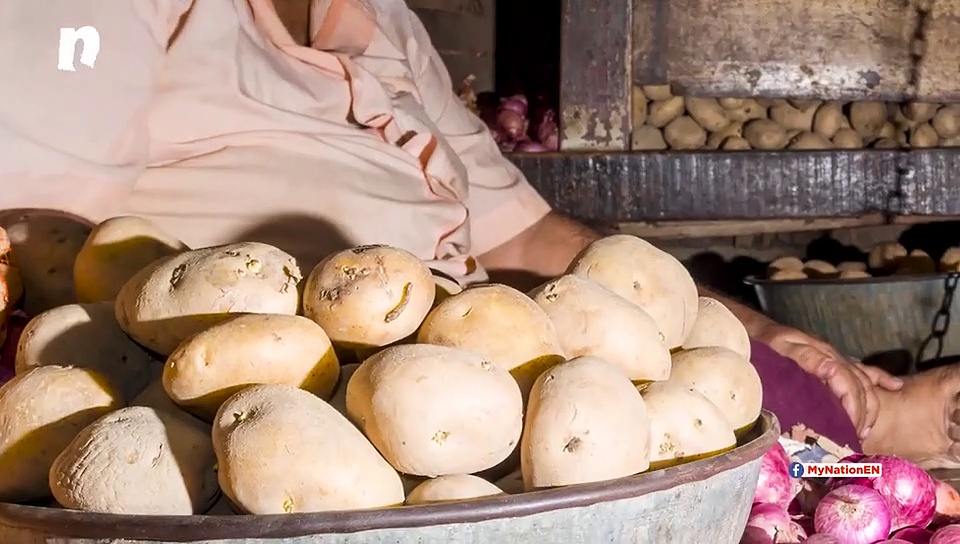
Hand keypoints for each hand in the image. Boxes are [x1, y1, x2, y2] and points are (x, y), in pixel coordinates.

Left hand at [757, 323, 902, 439]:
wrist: (757, 332)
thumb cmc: (763, 347)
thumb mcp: (775, 354)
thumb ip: (800, 362)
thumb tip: (828, 372)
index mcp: (817, 355)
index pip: (844, 379)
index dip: (852, 404)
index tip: (851, 427)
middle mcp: (830, 356)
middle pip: (857, 383)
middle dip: (862, 412)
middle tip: (856, 437)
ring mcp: (834, 357)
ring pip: (863, 379)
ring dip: (870, 405)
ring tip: (866, 429)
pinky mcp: (834, 359)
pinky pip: (862, 368)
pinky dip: (880, 378)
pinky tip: (896, 387)